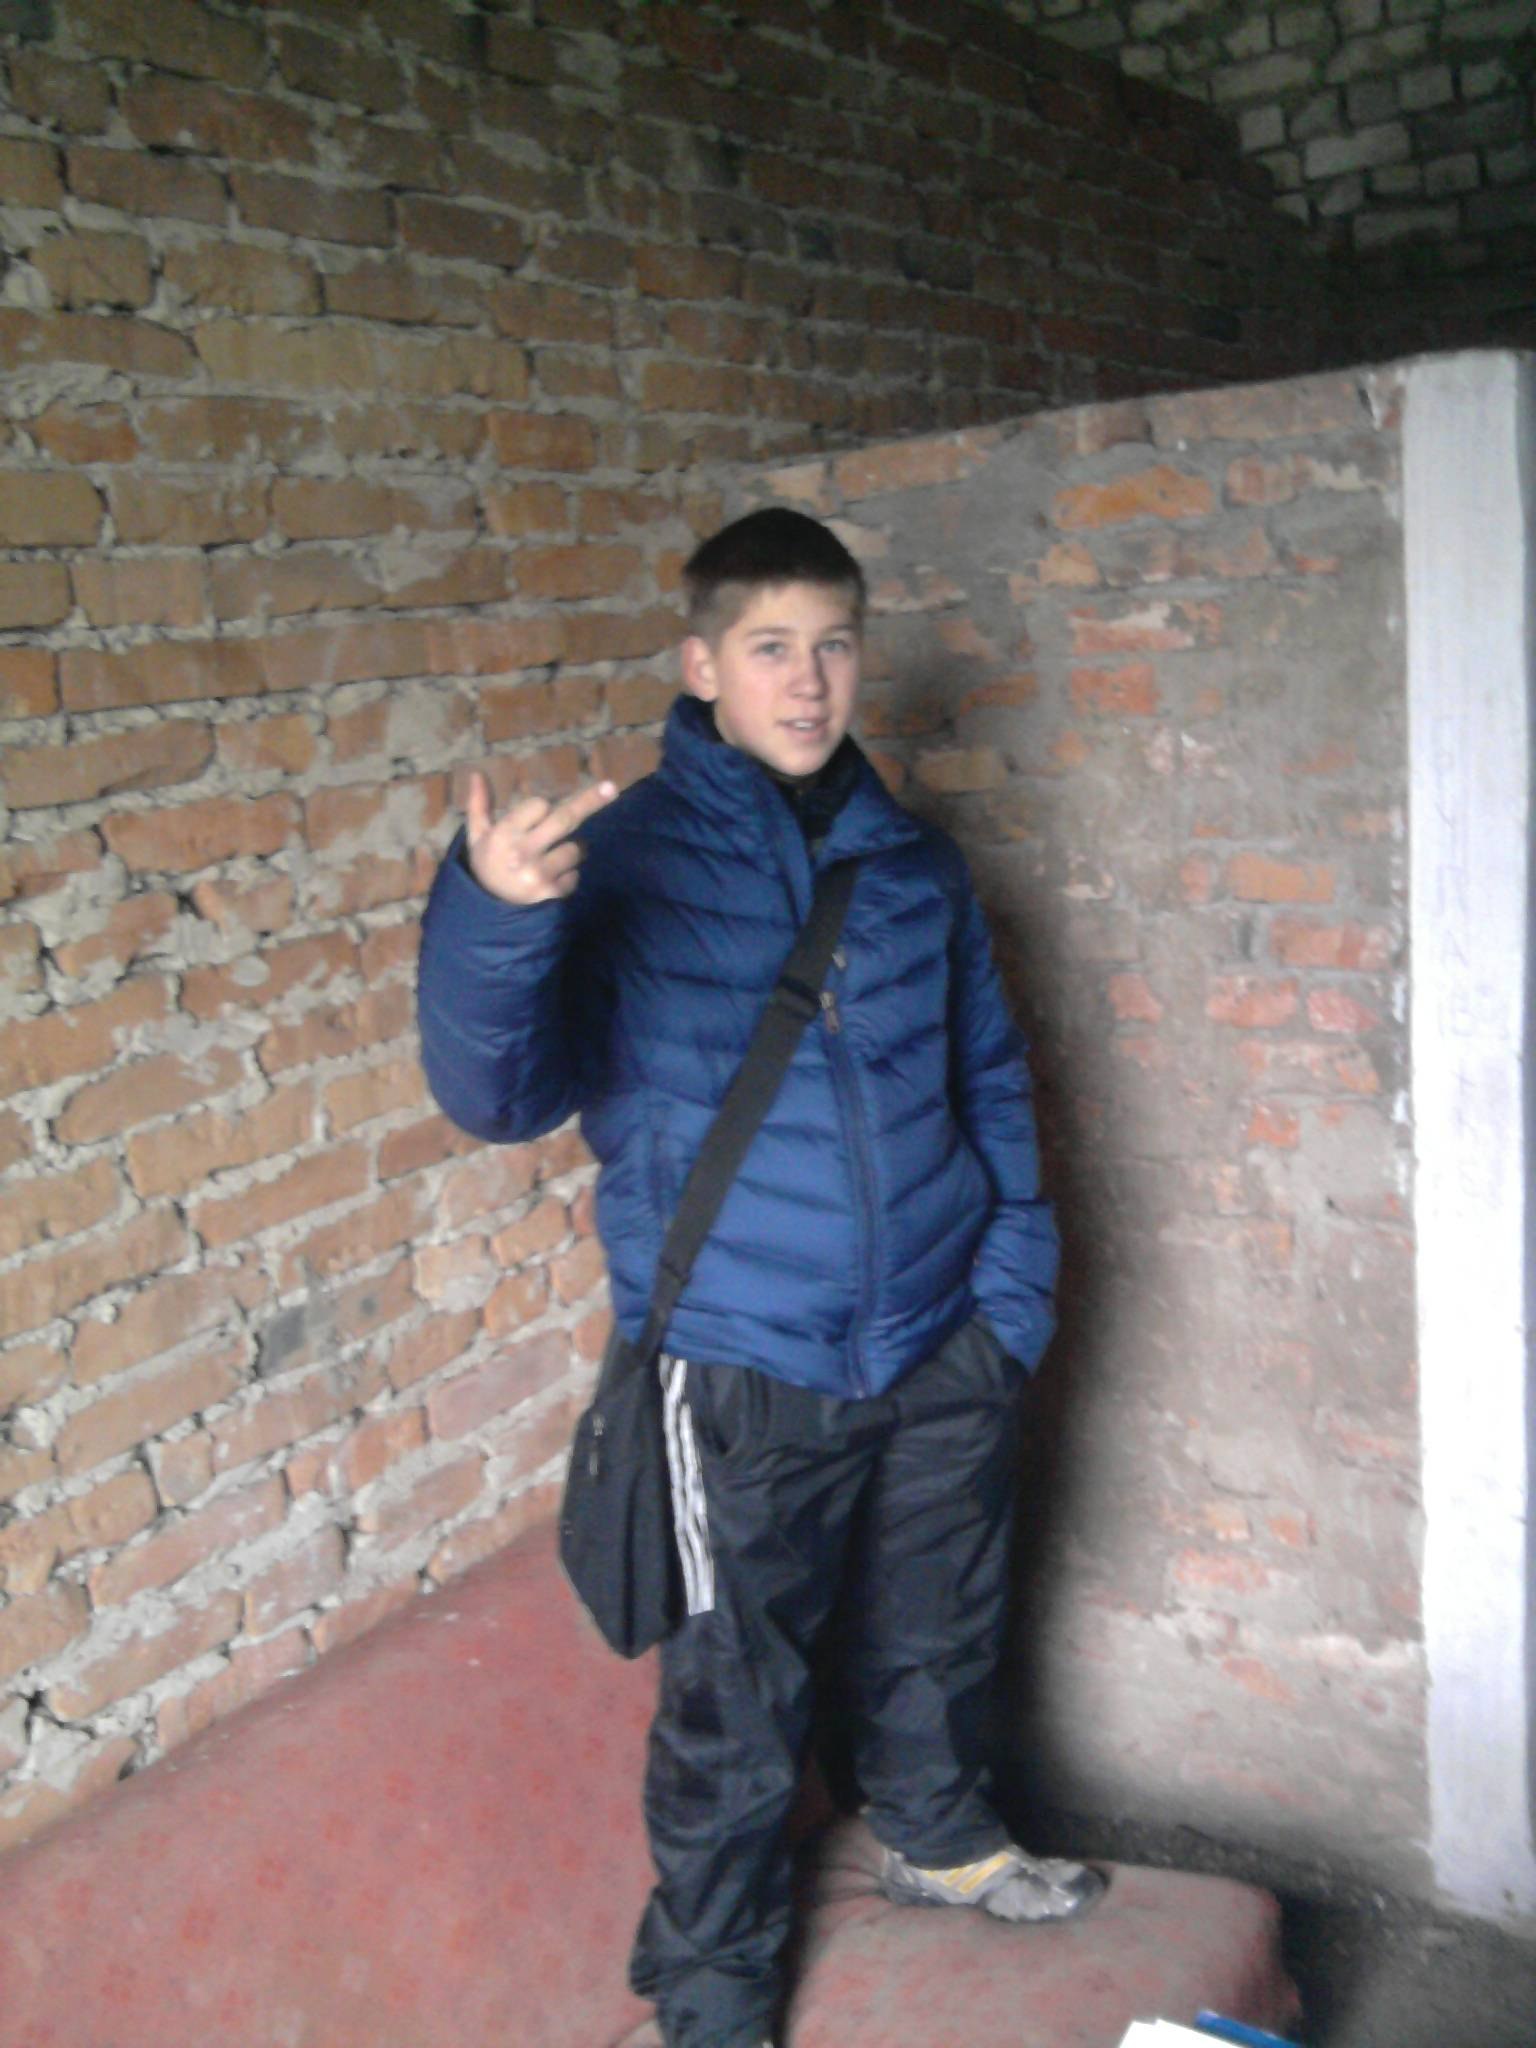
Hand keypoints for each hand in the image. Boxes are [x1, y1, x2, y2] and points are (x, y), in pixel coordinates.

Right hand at [463, 770, 616, 906]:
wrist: (488, 905)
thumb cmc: (486, 862)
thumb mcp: (476, 834)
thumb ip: (479, 804)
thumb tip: (477, 772)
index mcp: (504, 833)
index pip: (540, 805)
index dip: (544, 807)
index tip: (539, 814)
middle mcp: (522, 852)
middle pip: (565, 819)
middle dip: (591, 801)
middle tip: (612, 787)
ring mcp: (539, 873)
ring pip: (575, 848)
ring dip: (573, 848)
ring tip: (553, 855)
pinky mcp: (552, 891)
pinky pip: (575, 874)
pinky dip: (570, 872)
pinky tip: (552, 876)